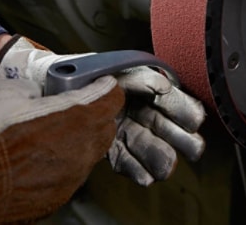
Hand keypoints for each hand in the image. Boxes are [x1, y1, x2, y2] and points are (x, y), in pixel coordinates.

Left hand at [0, 35, 206, 185]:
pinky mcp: (106, 144)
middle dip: (178, 137)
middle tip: (193, 148)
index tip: (193, 121)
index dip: (182, 109)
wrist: (51, 83)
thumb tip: (163, 86)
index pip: (167, 98)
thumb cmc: (85, 71)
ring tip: (167, 169)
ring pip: (144, 144)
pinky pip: (122, 157)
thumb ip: (140, 77)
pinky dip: (134, 168)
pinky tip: (146, 177)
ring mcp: (121, 126)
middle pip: (161, 124)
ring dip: (158, 156)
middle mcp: (134, 107)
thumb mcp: (115, 68)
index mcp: (140, 85)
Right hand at [0, 77, 123, 223]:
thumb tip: (41, 97)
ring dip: (79, 141)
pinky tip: (39, 159)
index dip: (104, 88)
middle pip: (104, 128)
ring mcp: (70, 179)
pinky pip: (69, 175)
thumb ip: (38, 93)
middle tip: (76, 105)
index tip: (99, 83)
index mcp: (77, 117)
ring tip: (53, 133)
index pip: (110, 98)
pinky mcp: (54, 200)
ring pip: (88, 155)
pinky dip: (61, 164)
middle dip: (96, 114)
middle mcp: (82, 151)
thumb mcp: (9, 91)